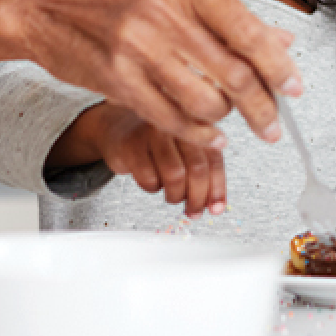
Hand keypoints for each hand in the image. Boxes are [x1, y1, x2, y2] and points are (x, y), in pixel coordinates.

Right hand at [0, 0, 303, 150]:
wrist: (42, 3)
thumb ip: (225, 12)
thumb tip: (282, 42)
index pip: (249, 31)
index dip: (279, 67)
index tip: (294, 89)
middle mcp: (163, 8)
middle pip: (234, 72)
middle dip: (262, 107)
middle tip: (273, 126)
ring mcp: (137, 44)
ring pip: (205, 100)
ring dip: (226, 120)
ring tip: (229, 122)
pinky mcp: (116, 78)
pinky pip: (171, 117)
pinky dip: (197, 133)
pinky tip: (207, 134)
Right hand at [80, 103, 226, 217]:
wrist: (118, 128)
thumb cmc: (157, 144)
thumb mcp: (185, 152)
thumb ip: (205, 174)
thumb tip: (216, 206)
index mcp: (195, 123)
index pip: (214, 159)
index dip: (217, 188)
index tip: (216, 208)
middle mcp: (176, 124)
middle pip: (197, 168)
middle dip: (197, 198)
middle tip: (193, 212)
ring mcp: (153, 132)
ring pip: (175, 175)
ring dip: (176, 195)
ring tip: (172, 196)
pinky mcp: (131, 145)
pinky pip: (149, 178)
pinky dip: (153, 188)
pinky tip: (153, 182)